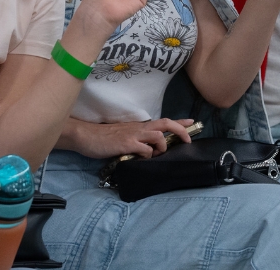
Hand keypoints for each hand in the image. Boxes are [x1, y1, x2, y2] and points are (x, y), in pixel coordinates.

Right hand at [66, 118, 194, 158]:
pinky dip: (148, 155)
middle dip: (181, 130)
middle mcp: (139, 128)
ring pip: (158, 136)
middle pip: (166, 123)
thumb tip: (148, 150)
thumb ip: (137, 140)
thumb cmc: (103, 137)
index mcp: (139, 126)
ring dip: (162, 147)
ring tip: (157, 155)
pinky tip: (142, 158)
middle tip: (188, 140)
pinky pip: (145, 149)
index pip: (163, 121)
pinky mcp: (126, 144)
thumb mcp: (124, 136)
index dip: (180, 122)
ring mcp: (133, 135)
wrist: (86, 136)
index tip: (193, 122)